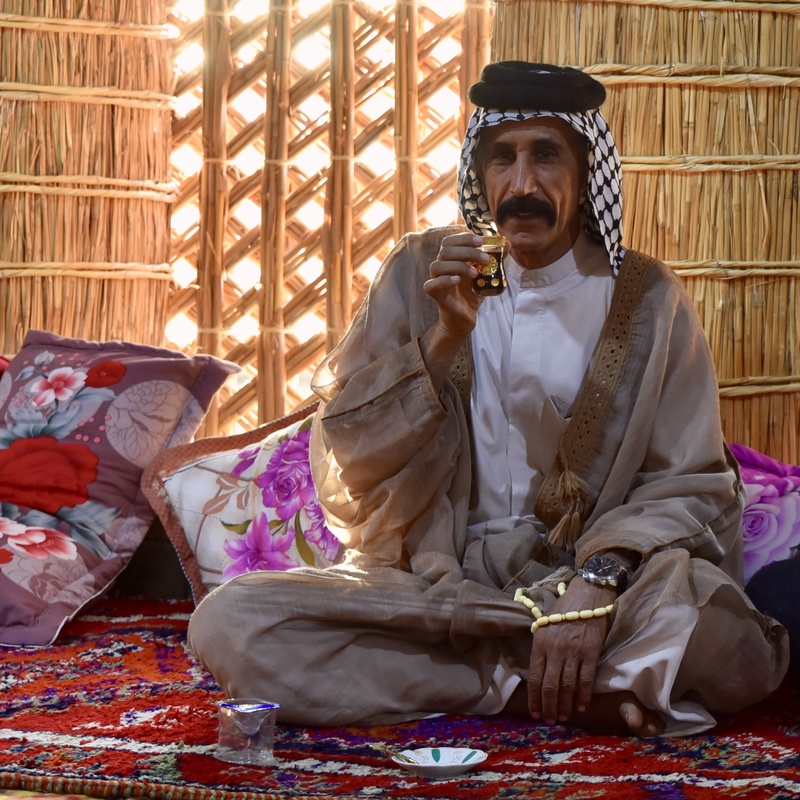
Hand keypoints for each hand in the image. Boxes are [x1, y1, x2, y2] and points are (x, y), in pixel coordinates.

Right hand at [423, 232, 488, 339]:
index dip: (464, 238)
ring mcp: (436, 279)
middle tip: (485, 258)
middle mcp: (442, 266)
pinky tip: (457, 280)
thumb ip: (496, 259)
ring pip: (438, 265)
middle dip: (467, 251)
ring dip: (458, 265)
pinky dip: (444, 280)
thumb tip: (508, 243)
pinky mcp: (435, 294)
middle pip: (446, 250)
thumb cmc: (472, 293)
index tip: (481, 241)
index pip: (450, 241)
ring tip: (475, 273)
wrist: (465, 316)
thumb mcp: (487, 274)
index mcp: (451, 258)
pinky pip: (431, 284)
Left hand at [527, 578, 615, 723]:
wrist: (587, 596)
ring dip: (565, 705)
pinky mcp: (591, 653)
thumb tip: (538, 671)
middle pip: (549, 685)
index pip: (534, 677)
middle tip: (549, 720)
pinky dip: (583, 696)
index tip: (534, 712)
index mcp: (540, 643)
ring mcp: (573, 652)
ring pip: (567, 686)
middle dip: (548, 706)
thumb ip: (541, 648)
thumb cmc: (563, 609)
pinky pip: (586, 679)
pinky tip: (581, 707)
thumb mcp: (544, 625)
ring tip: (563, 717)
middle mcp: (555, 650)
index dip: (534, 698)